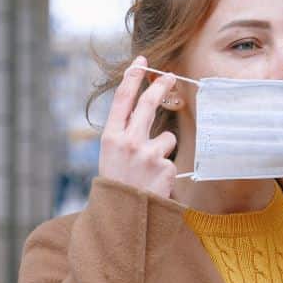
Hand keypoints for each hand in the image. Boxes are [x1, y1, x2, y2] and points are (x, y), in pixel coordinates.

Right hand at [98, 55, 178, 197]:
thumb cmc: (117, 187)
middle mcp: (128, 142)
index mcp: (110, 138)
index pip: (122, 100)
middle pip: (149, 105)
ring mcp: (148, 155)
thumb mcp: (110, 158)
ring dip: (162, 151)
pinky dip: (166, 171)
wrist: (122, 220)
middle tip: (170, 76)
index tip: (141, 62)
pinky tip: (154, 184)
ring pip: (166, 138)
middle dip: (161, 86)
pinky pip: (171, 160)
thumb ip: (124, 135)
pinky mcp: (165, 168)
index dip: (132, 78)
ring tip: (148, 172)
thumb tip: (145, 109)